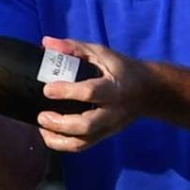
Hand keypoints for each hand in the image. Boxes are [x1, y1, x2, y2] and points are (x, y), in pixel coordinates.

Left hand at [36, 36, 146, 151]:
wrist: (149, 92)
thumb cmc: (120, 69)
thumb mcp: (101, 53)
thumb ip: (73, 47)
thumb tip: (46, 43)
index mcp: (113, 88)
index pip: (90, 92)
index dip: (67, 91)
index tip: (47, 89)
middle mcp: (112, 111)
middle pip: (86, 125)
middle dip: (60, 123)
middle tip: (42, 115)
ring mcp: (108, 127)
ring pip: (83, 142)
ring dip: (58, 138)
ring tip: (41, 127)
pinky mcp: (103, 135)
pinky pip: (81, 146)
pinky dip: (61, 144)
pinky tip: (47, 134)